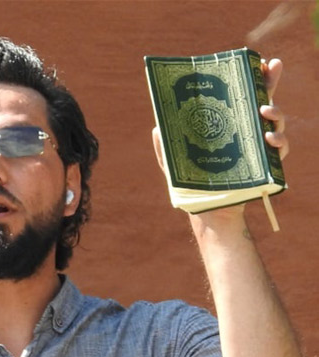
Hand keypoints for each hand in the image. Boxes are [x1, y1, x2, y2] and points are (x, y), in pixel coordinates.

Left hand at [151, 57, 290, 227]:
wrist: (209, 214)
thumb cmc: (191, 187)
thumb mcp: (173, 166)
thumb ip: (164, 147)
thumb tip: (157, 127)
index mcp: (225, 126)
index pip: (239, 97)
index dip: (252, 78)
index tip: (261, 61)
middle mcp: (245, 131)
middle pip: (263, 101)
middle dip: (271, 82)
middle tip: (272, 69)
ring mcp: (258, 147)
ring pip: (275, 122)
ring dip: (276, 113)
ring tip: (266, 112)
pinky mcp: (267, 165)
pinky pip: (280, 149)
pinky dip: (279, 142)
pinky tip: (270, 139)